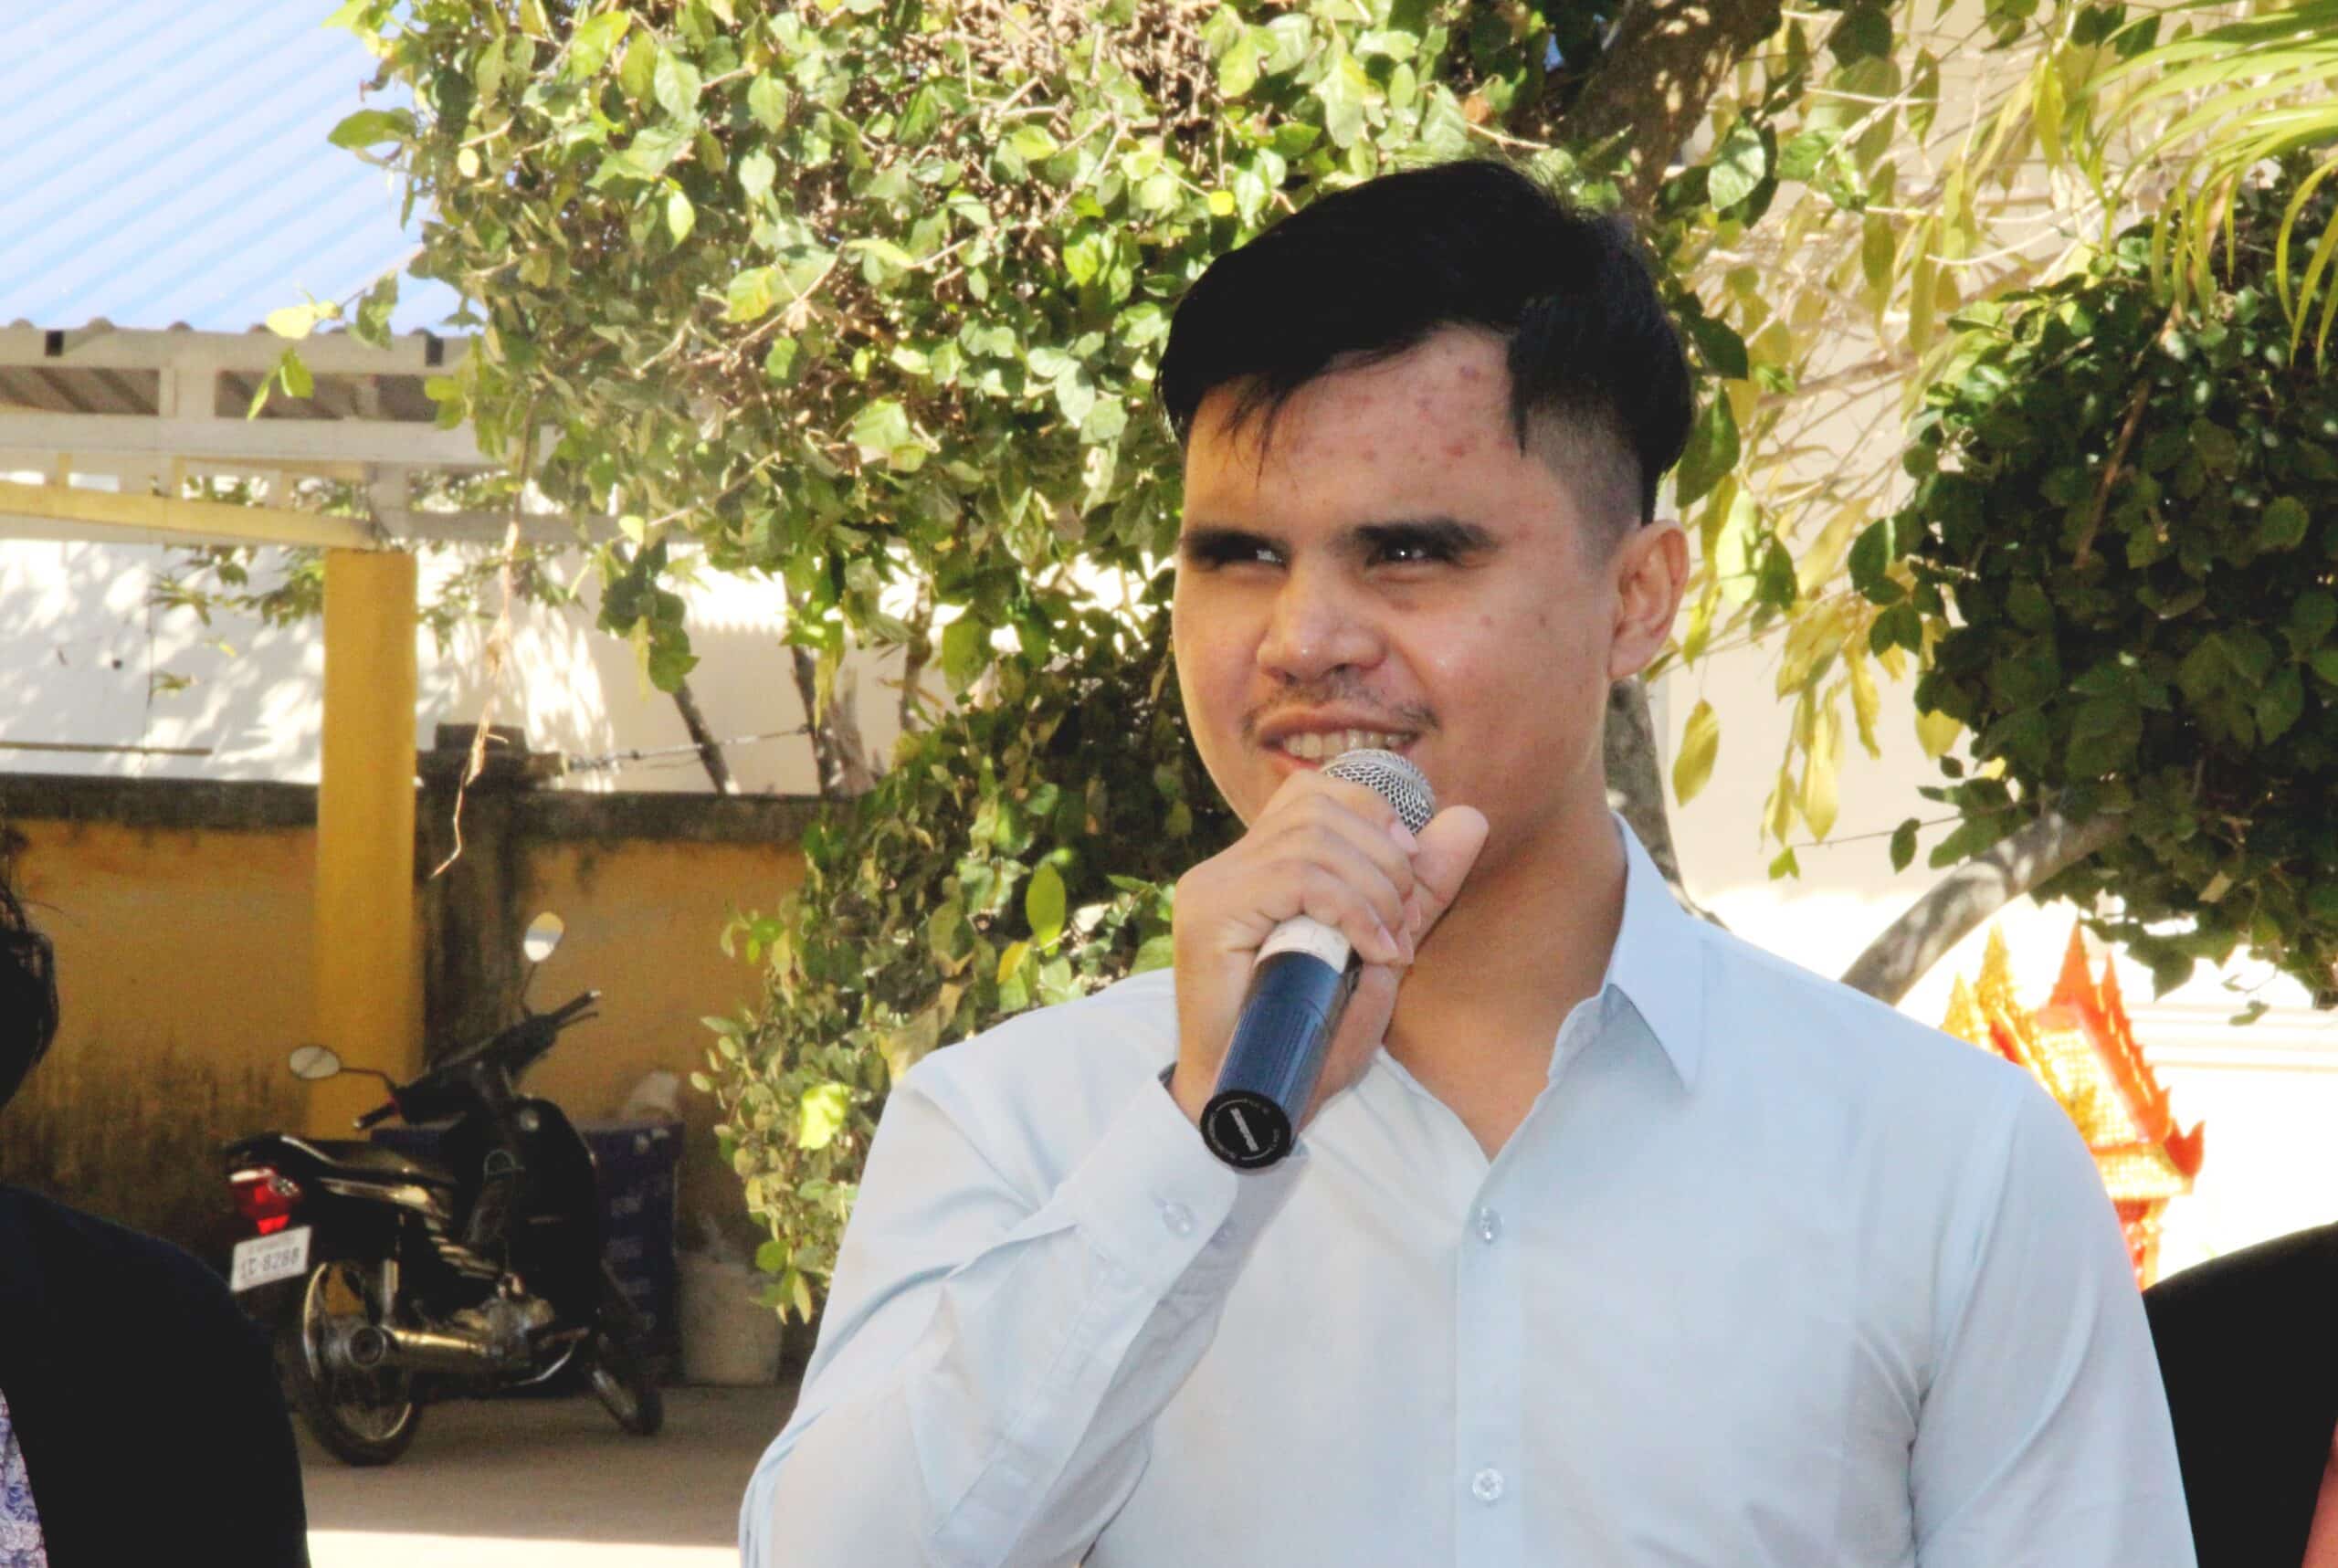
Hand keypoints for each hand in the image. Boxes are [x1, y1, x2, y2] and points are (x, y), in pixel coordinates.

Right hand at [1167, 769, 1487, 1131]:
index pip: (1317, 791)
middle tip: (1405, 926)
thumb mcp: (1381, 953)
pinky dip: (1352, 910)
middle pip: (1320, 805)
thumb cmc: (1308, 1043)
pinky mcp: (1210, 915)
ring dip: (1374, 890)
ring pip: (1313, 837)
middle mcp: (1226, 866)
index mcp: (1256, 865)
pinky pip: (1298, 879)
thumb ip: (1420, 889)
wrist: (1248, 1108)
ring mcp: (1212, 886)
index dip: (1376, 817)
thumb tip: (1471, 818)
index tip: (1410, 880)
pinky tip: (1371, 951)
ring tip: (1389, 946)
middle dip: (1386, 859)